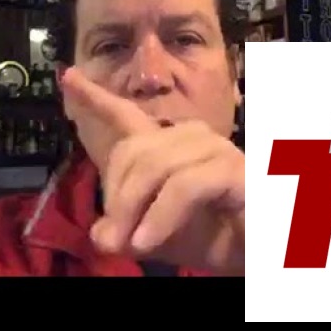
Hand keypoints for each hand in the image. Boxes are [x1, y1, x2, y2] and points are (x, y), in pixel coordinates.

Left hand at [61, 67, 244, 275]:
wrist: (262, 253)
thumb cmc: (214, 235)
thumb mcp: (157, 233)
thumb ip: (127, 228)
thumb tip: (100, 234)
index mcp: (169, 147)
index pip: (127, 116)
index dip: (96, 97)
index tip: (67, 77)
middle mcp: (192, 138)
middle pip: (133, 151)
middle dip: (117, 197)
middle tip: (112, 238)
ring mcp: (216, 149)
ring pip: (155, 166)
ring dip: (136, 210)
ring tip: (132, 244)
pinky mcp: (236, 170)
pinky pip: (183, 186)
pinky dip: (160, 216)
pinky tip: (147, 241)